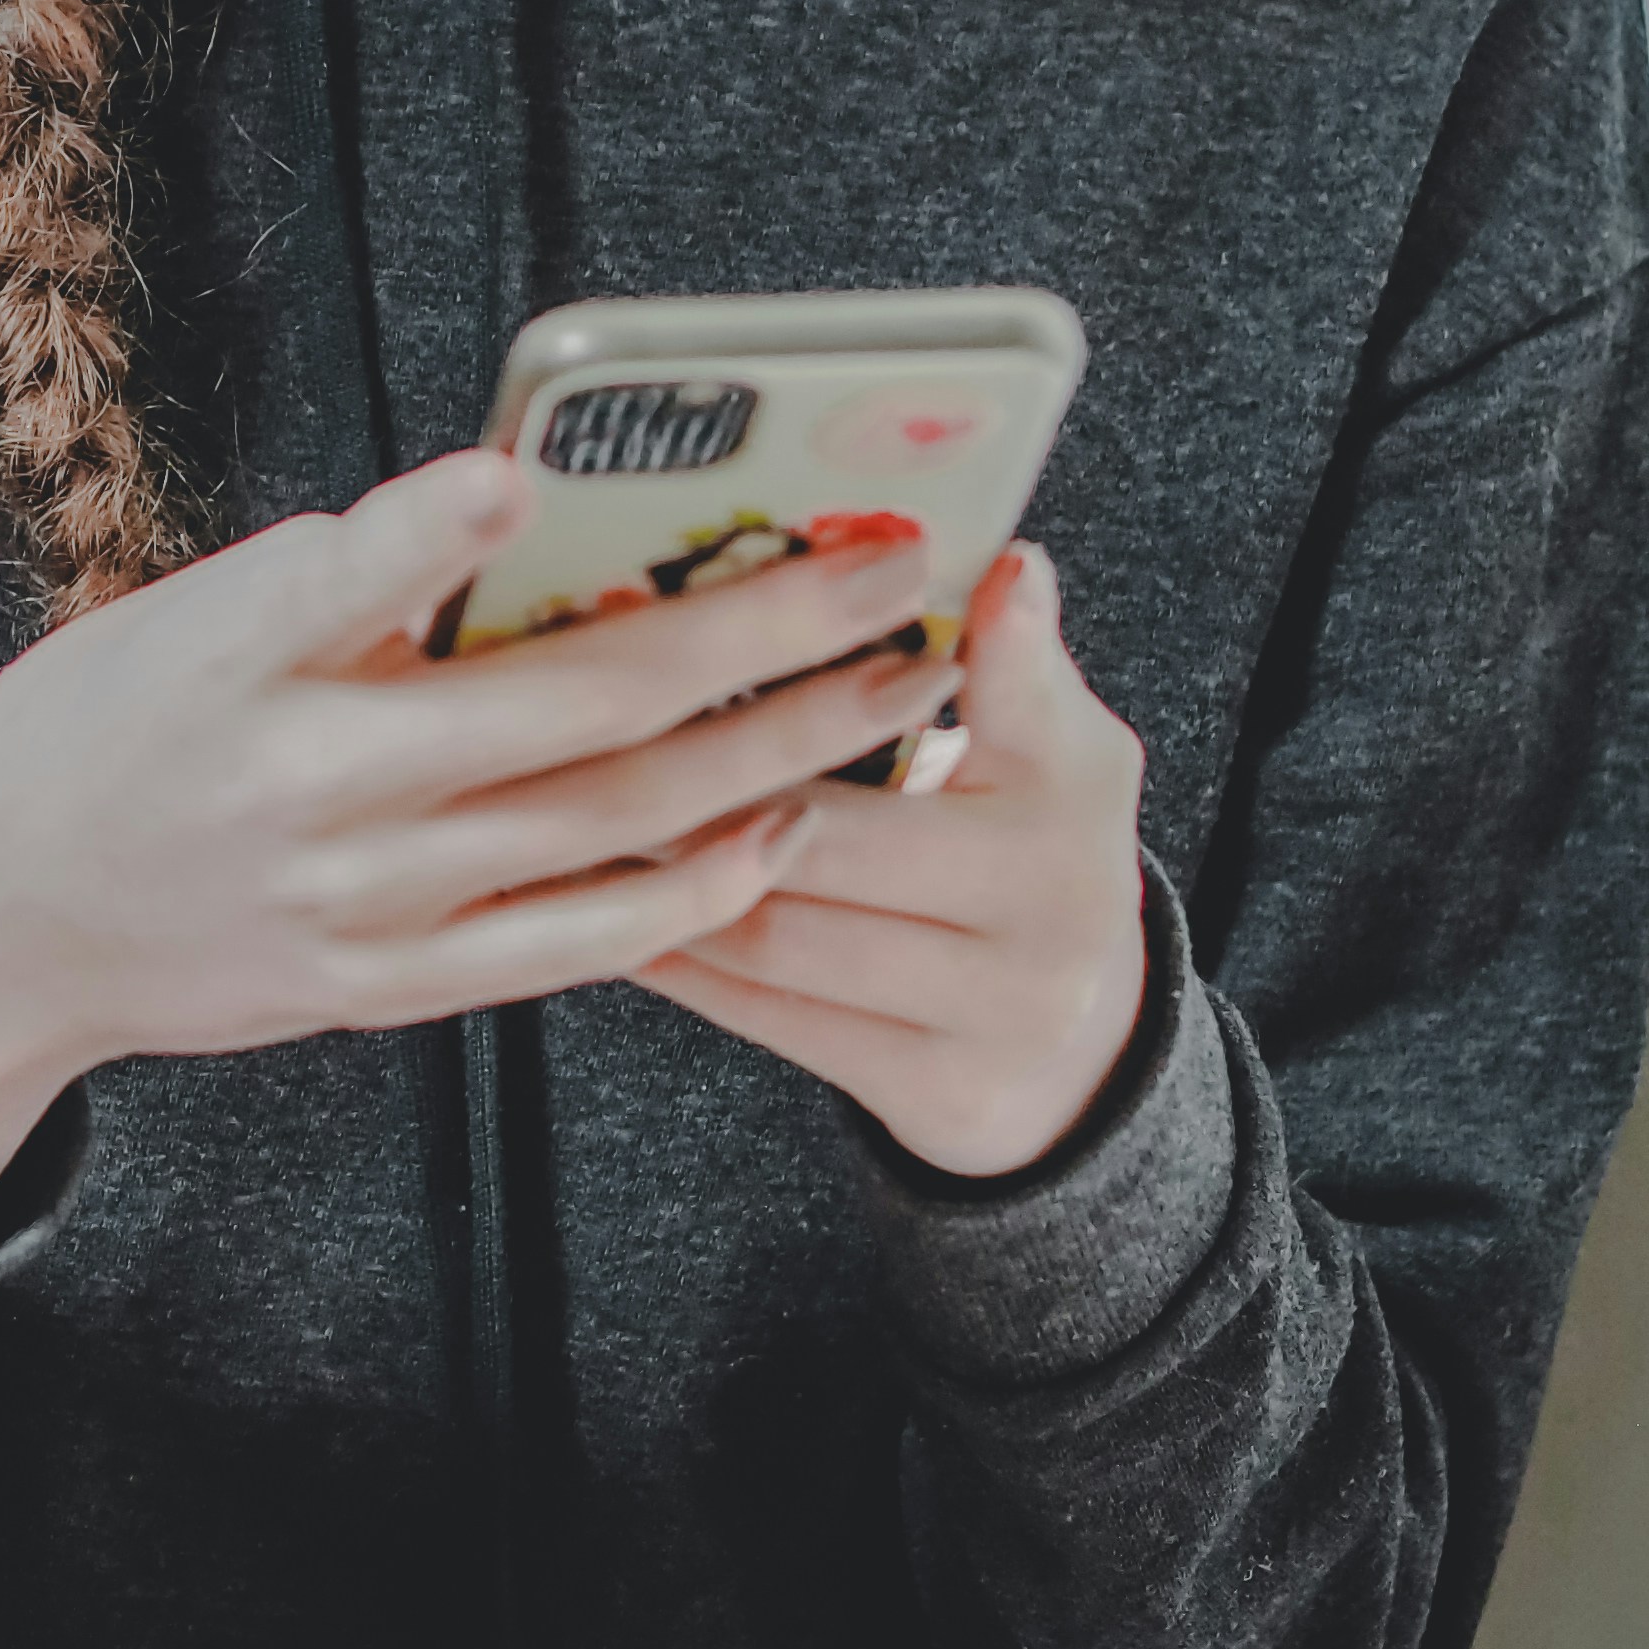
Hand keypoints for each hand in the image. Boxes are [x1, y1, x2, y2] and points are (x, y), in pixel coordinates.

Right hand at [0, 448, 959, 1234]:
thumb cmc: (106, 728)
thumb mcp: (184, 618)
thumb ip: (349, 581)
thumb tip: (526, 513)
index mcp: (235, 659)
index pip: (346, 575)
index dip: (437, 521)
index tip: (529, 470)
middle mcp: (304, 789)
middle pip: (578, 702)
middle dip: (767, 626)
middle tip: (894, 564)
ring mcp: (359, 903)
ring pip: (614, 821)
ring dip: (778, 748)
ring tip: (893, 685)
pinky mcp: (385, 985)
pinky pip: (575, 945)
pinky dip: (690, 887)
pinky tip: (779, 831)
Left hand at [633, 541, 1151, 1178]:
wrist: (1077, 1054)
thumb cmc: (1026, 860)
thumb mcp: (1048, 754)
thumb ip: (1012, 666)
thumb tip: (1006, 561)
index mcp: (1078, 786)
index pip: (1017, 698)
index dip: (950, 646)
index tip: (890, 572)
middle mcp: (1059, 897)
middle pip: (836, 832)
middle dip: (700, 781)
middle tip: (586, 727)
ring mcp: (1001, 1005)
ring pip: (785, 930)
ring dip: (665, 872)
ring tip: (570, 819)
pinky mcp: (939, 1087)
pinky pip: (774, 1014)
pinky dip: (682, 959)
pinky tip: (609, 911)